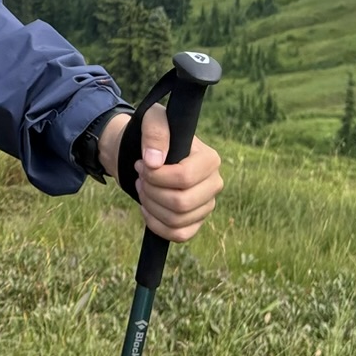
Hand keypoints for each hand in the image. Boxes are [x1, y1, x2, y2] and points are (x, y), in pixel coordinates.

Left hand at [101, 107, 222, 241]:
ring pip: (177, 220)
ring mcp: (206, 205)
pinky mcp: (196, 221)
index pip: (185, 177)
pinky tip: (147, 209)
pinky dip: (157, 225)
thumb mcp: (152, 120)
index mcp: (210, 159)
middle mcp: (214, 184)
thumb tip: (154, 161)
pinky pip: (179, 235)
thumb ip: (155, 132)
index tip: (141, 165)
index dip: (156, 176)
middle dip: (151, 192)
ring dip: (150, 206)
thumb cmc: (153, 136)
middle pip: (181, 203)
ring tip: (143, 189)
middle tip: (140, 178)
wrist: (148, 155)